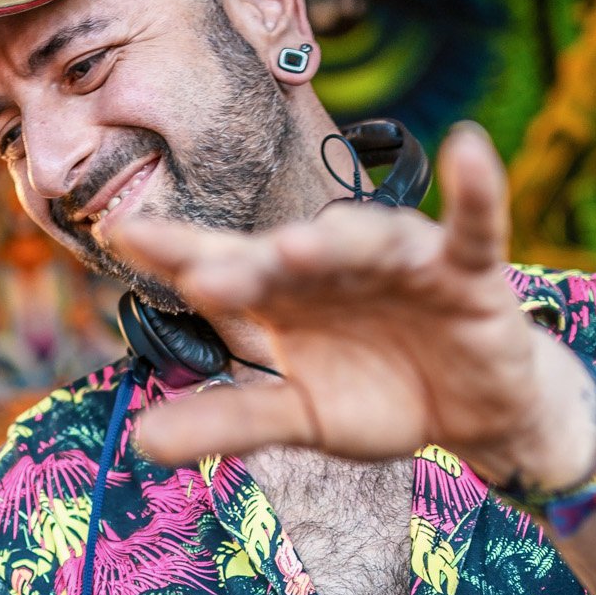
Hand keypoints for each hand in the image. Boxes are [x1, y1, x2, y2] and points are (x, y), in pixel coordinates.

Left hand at [103, 122, 595, 483]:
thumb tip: (140, 444)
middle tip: (202, 280)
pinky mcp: (468, 272)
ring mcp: (402, 261)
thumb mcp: (298, 417)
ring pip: (366, 241)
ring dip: (335, 241)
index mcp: (284, 296)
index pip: (220, 264)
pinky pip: (475, 224)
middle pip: (284, 258)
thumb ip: (227, 423)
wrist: (472, 414)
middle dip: (247, 268)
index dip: (174, 250)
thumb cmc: (378, 396)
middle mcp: (334, 265)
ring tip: (297, 248)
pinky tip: (468, 151)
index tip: (119, 232)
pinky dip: (476, 189)